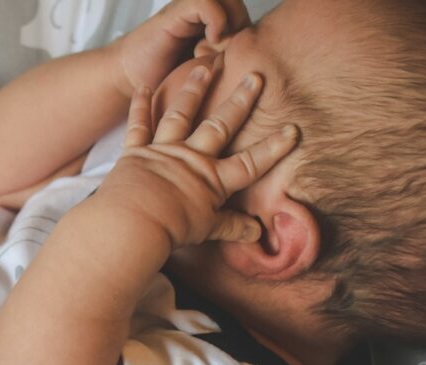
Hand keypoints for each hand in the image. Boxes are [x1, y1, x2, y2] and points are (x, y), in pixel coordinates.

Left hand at [91, 66, 298, 249]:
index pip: (250, 163)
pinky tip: (143, 86)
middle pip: (220, 126)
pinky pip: (138, 125)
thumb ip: (232, 227)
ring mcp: (163, 151)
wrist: (133, 224)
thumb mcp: (206, 230)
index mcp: (212, 180)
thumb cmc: (171, 230)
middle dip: (240, 101)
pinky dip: (139, 105)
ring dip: (193, 90)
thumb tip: (256, 233)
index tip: (292, 130)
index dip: (273, 148)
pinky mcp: (136, 151)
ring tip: (203, 69)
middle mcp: (191, 159)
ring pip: (181, 115)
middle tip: (255, 77)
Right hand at [107, 0, 249, 97]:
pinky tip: (211, 41)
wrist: (129, 82)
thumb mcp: (207, 78)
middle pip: (237, 4)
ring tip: (224, 44)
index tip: (244, 59)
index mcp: (209, 27)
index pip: (243, 16)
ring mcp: (188, 11)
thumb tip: (259, 77)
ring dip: (233, 19)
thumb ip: (227, 69)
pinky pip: (205, 2)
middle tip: (236, 49)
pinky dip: (216, 19)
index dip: (251, 34)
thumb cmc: (164, 85)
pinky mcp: (174, 14)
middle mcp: (200, 14)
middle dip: (244, 24)